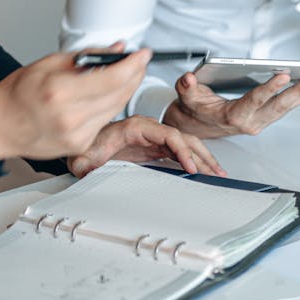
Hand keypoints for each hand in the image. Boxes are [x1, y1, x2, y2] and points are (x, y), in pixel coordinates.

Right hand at [0, 43, 148, 160]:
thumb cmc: (18, 93)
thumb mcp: (50, 63)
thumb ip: (88, 56)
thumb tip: (117, 50)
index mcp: (61, 91)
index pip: (113, 77)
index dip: (134, 64)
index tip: (142, 54)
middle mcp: (71, 117)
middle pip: (120, 94)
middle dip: (135, 74)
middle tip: (139, 61)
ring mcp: (76, 135)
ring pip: (117, 108)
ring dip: (127, 89)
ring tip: (127, 73)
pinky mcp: (79, 145)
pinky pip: (105, 121)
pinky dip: (111, 105)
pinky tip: (109, 94)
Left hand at [66, 116, 224, 176]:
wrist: (82, 142)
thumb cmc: (85, 144)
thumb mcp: (82, 156)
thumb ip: (85, 163)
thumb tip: (88, 170)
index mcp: (135, 127)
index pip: (167, 135)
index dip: (182, 150)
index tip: (191, 167)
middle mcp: (148, 130)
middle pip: (182, 138)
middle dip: (201, 154)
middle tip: (215, 172)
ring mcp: (152, 138)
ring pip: (185, 144)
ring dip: (202, 157)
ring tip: (217, 172)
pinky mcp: (153, 148)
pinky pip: (178, 152)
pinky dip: (193, 160)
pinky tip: (203, 170)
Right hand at [163, 70, 299, 138]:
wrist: (196, 128)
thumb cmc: (195, 110)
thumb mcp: (186, 97)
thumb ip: (186, 87)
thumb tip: (188, 79)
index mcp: (232, 116)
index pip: (254, 101)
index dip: (269, 89)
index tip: (284, 76)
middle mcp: (249, 122)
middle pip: (277, 107)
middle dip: (298, 94)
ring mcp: (259, 122)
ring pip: (285, 109)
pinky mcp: (265, 119)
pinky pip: (285, 109)